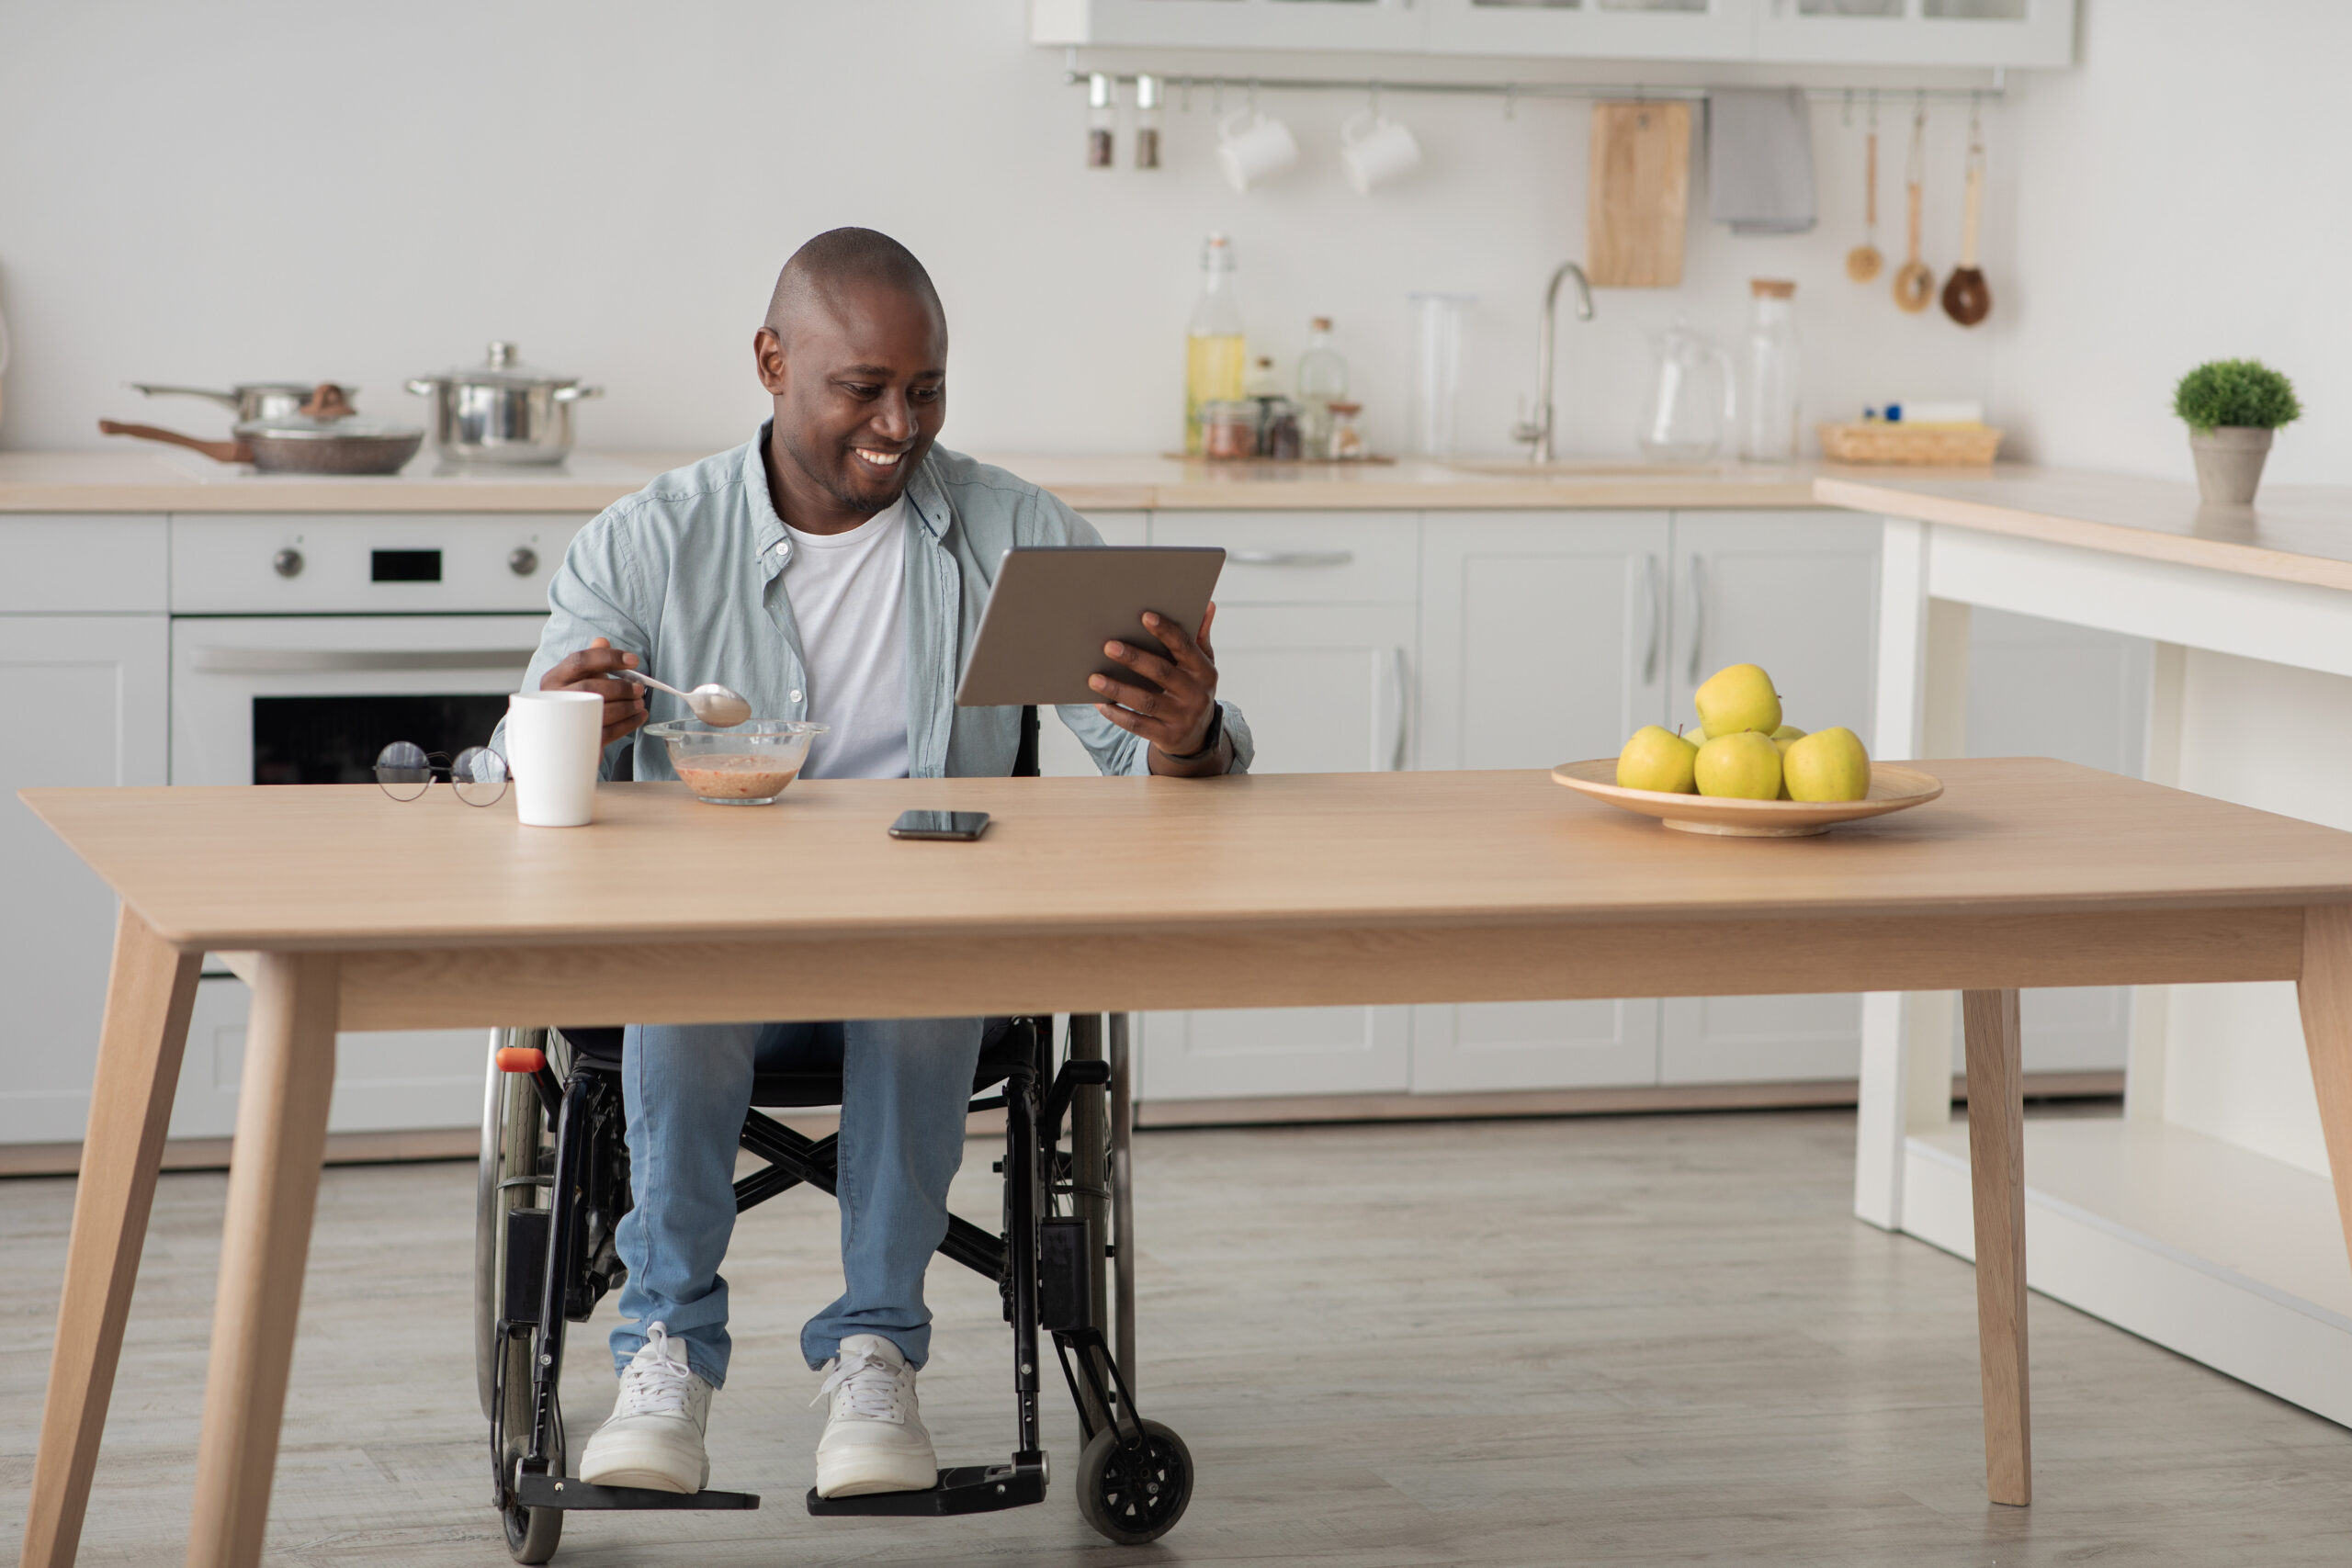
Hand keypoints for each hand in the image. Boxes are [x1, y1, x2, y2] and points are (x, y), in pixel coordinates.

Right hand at [541, 636, 647, 745]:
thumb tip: (602, 641)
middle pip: (590, 688)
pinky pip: (608, 731)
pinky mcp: (579, 740)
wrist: (559, 738)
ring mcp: (564, 721)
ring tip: (640, 703)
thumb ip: (591, 660)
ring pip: (599, 711)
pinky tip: (639, 717)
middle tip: (639, 688)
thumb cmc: (573, 702)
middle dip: (620, 687)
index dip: (609, 658)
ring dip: (627, 706)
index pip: (580, 661)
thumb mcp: (579, 678)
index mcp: (554, 678)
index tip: (634, 660)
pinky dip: (628, 724)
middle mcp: (555, 698)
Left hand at [1091, 604, 1224, 771]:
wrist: (1196, 737)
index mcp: (1204, 671)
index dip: (1165, 631)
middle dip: (1134, 658)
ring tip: (1093, 678)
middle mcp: (1196, 694)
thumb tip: (1208, 604)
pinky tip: (1100, 704)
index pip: (1184, 647)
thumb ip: (1200, 637)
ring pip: (1146, 701)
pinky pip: (1138, 725)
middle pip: (1162, 673)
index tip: (1144, 616)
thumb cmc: (1192, 689)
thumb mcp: (1202, 666)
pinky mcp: (1167, 736)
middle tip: (1108, 646)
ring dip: (1118, 689)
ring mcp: (1182, 717)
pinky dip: (1118, 715)